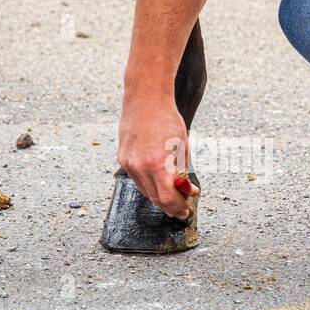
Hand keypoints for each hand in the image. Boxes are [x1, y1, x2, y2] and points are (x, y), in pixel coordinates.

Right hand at [118, 93, 192, 219]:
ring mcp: (130, 164)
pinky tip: (158, 181)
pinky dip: (149, 184)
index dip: (179, 207)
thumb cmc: (168, 120)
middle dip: (171, 205)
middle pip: (156, 199)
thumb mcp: (182, 147)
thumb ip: (182, 172)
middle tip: (182, 207)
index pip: (168, 199)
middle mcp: (141, 167)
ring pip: (146, 191)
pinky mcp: (122, 159)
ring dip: (159, 196)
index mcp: (159, 165)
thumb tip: (186, 190)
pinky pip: (137, 180)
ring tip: (172, 196)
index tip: (186, 210)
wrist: (146, 99)